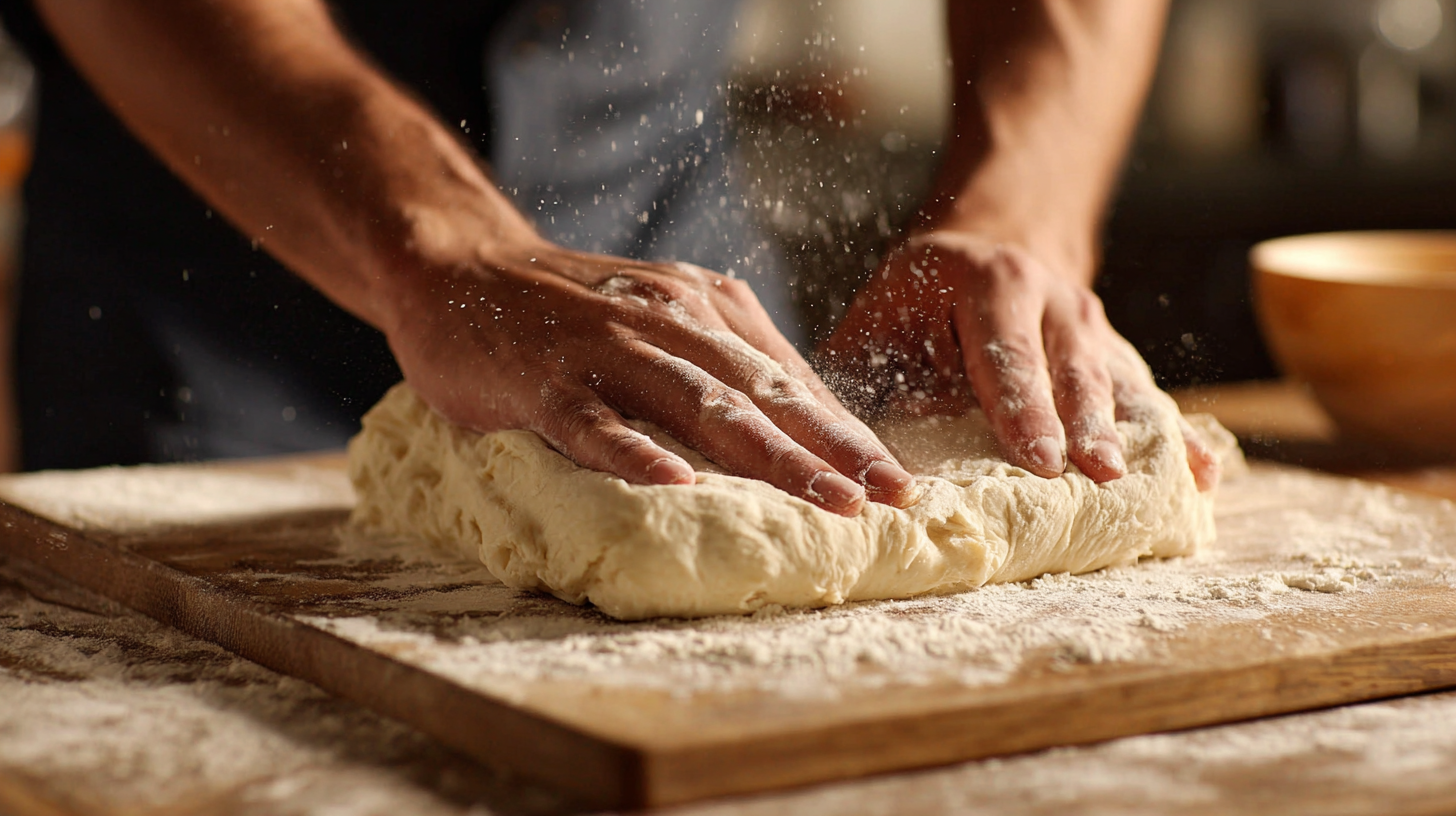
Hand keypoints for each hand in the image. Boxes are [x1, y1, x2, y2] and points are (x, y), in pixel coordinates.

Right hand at [380, 236, 917, 515]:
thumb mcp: (663, 318)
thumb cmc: (570, 309)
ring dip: (769, 457)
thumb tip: (798, 428)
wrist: (459, 267)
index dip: (847, 432)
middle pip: (763, 393)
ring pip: (700, 406)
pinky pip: (595, 422)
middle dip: (834, 450)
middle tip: (891, 498)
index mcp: (705, 307)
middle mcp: (668, 320)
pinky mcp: (544, 380)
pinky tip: (675, 485)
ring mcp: (606, 348)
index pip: (790, 380)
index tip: (900, 481)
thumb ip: (721, 364)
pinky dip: (635, 453)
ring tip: (825, 501)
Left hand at [819, 232, 1219, 490]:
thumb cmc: (925, 292)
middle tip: (1098, 477)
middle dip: (1088, 427)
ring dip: (1140, 437)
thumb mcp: (884, 308)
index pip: (1007, 353)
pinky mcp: (1119, 356)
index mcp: (993, 285)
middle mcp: (1057, 302)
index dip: (1022, 407)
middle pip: (1076, 372)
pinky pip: (1150, 397)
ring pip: (1123, 384)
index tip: (1036, 457)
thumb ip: (861, 367)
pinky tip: (1205, 479)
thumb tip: (832, 439)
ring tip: (1173, 484)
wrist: (999, 236)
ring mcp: (1097, 329)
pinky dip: (1179, 438)